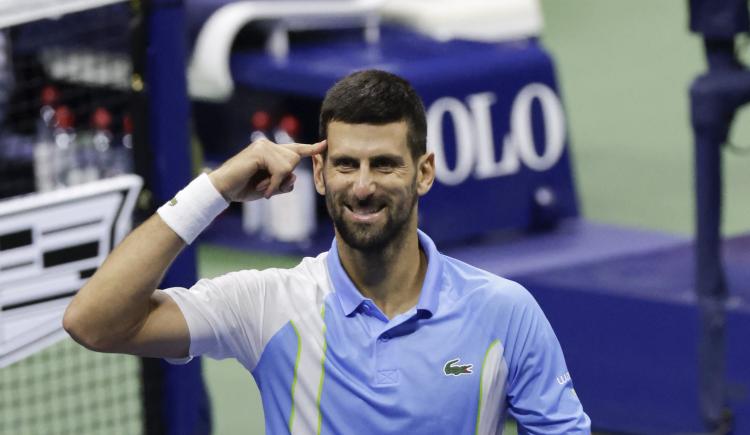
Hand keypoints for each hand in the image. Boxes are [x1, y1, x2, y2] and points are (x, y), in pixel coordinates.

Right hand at [209, 138, 326, 201]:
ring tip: (261, 187)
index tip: (324, 145)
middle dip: (283, 178)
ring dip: (276, 182)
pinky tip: (262, 188)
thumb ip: (284, 183)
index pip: (294, 149)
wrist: (223, 189)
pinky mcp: (260, 151)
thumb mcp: (270, 188)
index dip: (310, 148)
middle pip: (295, 161)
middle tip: (265, 187)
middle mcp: (268, 145)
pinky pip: (280, 169)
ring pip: (289, 166)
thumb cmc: (244, 188)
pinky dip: (273, 183)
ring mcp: (263, 146)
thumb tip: (295, 177)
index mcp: (271, 151)